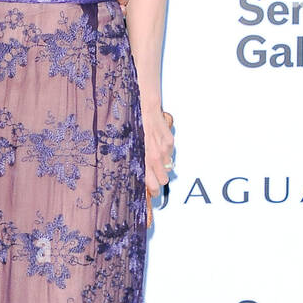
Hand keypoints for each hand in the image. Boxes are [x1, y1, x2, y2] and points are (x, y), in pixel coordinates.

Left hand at [144, 109, 173, 226]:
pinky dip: (166, 152)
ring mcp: (164, 149)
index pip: (151, 182)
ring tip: (155, 156)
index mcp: (143, 159)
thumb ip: (137, 161)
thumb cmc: (134, 128)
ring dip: (163, 165)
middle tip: (155, 175)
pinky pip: (170, 154)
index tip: (152, 193)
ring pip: (168, 167)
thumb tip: (142, 175)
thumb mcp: (131, 147)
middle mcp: (154, 156)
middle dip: (159, 179)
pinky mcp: (170, 141)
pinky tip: (158, 144)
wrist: (144, 109)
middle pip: (163, 180)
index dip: (152, 190)